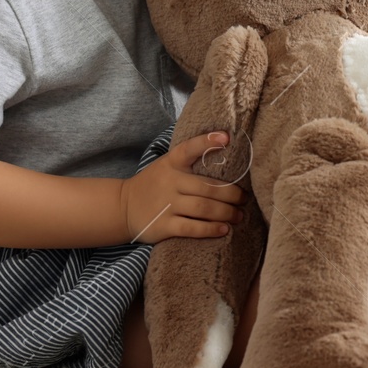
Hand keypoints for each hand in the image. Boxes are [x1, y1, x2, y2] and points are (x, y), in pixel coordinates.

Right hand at [120, 131, 247, 243]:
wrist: (123, 207)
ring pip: (203, 208)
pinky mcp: (163, 226)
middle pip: (208, 187)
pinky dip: (210, 229)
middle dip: (232, 194)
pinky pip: (192, 228)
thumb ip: (190, 162)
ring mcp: (166, 204)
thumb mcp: (166, 166)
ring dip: (226, 213)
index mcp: (172, 163)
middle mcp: (170, 182)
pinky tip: (224, 229)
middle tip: (245, 199)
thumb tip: (226, 155)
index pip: (189, 149)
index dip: (207, 142)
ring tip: (239, 216)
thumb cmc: (155, 184)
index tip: (227, 137)